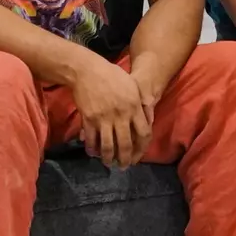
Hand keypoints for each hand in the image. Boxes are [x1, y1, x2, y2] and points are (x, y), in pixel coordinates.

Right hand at [70, 50, 152, 168]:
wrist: (87, 70)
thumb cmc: (112, 75)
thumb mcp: (132, 86)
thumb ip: (141, 104)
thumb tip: (148, 121)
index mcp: (134, 107)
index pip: (144, 134)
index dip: (143, 148)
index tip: (139, 155)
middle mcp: (120, 115)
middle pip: (126, 144)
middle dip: (126, 159)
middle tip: (124, 166)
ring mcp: (104, 118)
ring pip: (108, 146)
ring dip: (109, 158)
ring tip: (109, 163)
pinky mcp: (89, 119)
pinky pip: (92, 139)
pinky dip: (92, 149)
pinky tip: (93, 153)